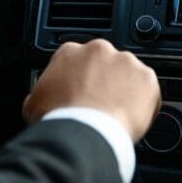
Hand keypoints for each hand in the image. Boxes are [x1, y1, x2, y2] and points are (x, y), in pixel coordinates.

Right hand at [22, 39, 160, 141]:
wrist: (83, 133)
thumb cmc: (58, 118)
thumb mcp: (34, 103)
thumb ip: (42, 91)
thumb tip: (42, 97)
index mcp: (69, 51)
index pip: (76, 60)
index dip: (79, 78)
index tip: (80, 92)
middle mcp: (98, 50)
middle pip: (104, 63)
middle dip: (104, 80)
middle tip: (99, 104)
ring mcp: (125, 62)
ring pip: (127, 74)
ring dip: (124, 89)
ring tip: (116, 114)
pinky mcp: (147, 78)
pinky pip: (147, 89)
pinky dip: (143, 102)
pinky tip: (131, 118)